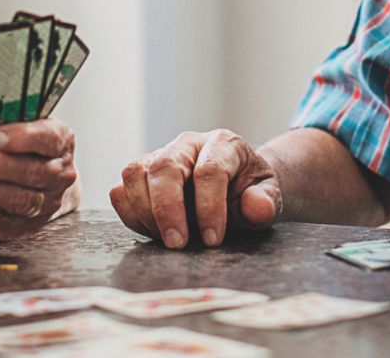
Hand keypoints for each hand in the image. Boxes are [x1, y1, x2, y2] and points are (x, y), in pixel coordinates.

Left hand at [0, 118, 79, 239]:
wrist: (37, 179)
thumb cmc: (22, 144)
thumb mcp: (21, 124)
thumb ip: (4, 120)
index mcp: (61, 142)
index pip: (49, 139)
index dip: (22, 138)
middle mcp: (60, 176)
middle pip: (32, 172)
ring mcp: (45, 205)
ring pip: (17, 200)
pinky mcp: (22, 226)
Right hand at [110, 129, 281, 248]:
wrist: (238, 187)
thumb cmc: (251, 192)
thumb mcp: (268, 197)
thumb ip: (264, 203)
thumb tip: (256, 208)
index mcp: (223, 145)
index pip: (208, 171)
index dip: (209, 208)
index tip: (214, 240)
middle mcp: (187, 145)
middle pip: (164, 167)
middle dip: (167, 209)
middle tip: (178, 244)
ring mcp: (160, 156)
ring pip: (134, 173)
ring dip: (145, 212)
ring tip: (167, 239)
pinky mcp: (142, 174)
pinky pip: (121, 190)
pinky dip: (130, 214)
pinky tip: (153, 232)